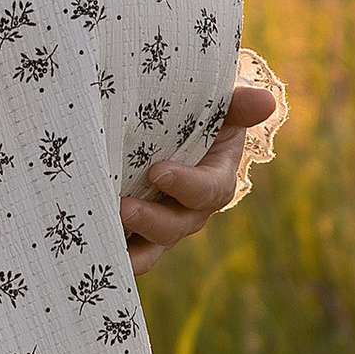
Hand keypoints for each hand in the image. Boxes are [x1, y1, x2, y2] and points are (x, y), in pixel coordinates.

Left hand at [121, 51, 288, 272]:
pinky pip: (127, 251)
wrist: (170, 127)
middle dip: (151, 220)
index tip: (157, 171)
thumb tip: (265, 100)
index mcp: (215, 180)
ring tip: (104, 229)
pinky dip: (111, 253)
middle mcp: (190, 210)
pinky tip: (89, 249)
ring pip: (151, 247)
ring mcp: (162, 224)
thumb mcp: (220, 106)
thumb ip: (238, 105)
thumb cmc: (199, 115)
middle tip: (123, 206)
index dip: (185, 185)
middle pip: (176, 225)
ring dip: (130, 247)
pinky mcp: (135, 232)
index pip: (208, 190)